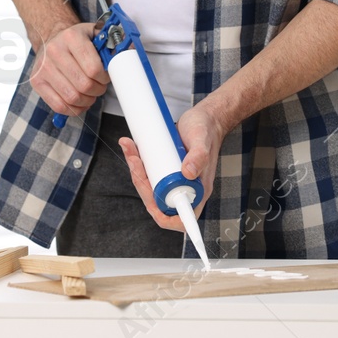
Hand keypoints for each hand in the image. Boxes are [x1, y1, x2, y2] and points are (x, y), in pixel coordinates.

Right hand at [31, 21, 107, 117]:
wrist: (51, 37)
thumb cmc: (77, 39)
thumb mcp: (95, 33)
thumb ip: (113, 41)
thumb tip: (131, 51)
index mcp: (72, 37)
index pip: (93, 68)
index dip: (104, 78)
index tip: (106, 76)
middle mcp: (54, 51)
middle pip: (83, 85)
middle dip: (97, 90)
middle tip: (99, 86)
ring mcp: (43, 68)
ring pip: (72, 98)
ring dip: (87, 101)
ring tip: (90, 94)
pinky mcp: (37, 82)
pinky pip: (59, 105)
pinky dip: (73, 109)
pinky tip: (79, 101)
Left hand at [119, 104, 224, 231]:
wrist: (205, 118)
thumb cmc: (207, 131)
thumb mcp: (203, 142)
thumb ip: (198, 157)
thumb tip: (188, 173)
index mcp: (198, 191)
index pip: (182, 219)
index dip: (165, 218)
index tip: (152, 206)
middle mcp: (186, 189)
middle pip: (158, 202)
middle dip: (142, 184)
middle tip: (135, 161)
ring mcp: (175, 179)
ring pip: (151, 186)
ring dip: (137, 171)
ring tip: (130, 149)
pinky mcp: (166, 169)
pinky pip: (150, 174)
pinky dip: (139, 164)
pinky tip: (133, 150)